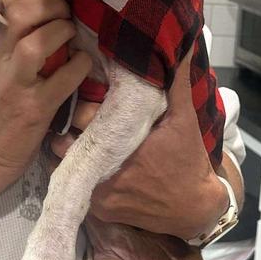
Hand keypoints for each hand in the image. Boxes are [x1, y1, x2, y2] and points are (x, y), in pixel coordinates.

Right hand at [0, 0, 91, 199]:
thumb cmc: (4, 105)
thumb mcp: (6, 63)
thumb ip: (23, 35)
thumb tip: (55, 1)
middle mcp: (3, 57)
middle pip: (23, 14)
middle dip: (53, 4)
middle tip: (66, 16)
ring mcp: (18, 83)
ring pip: (36, 43)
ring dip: (62, 33)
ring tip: (71, 39)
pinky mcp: (35, 108)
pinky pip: (63, 79)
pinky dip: (79, 67)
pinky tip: (81, 66)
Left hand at [50, 48, 230, 238]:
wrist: (195, 208)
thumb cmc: (188, 160)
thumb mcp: (184, 119)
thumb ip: (176, 84)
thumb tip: (178, 48)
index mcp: (122, 148)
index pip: (80, 121)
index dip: (81, 106)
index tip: (88, 97)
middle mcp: (106, 175)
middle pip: (66, 143)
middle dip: (72, 127)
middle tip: (84, 115)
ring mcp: (100, 197)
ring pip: (66, 165)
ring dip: (72, 149)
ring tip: (86, 135)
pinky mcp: (100, 211)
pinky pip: (77, 185)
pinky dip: (80, 170)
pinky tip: (93, 157)